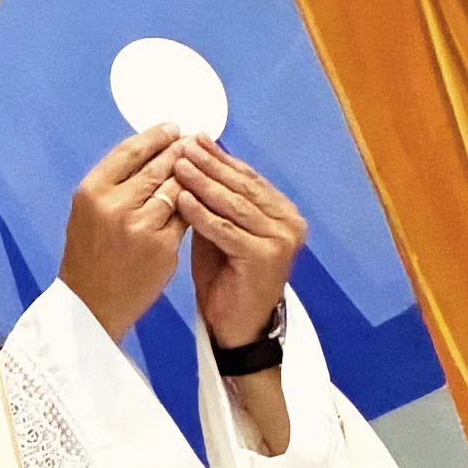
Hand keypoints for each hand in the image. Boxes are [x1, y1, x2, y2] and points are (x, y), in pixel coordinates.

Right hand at [60, 126, 187, 342]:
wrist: (92, 305)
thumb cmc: (90, 255)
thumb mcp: (89, 212)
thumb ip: (116, 183)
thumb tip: (155, 151)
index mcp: (92, 191)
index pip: (129, 151)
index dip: (154, 137)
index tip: (173, 128)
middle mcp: (115, 205)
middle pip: (158, 167)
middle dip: (180, 151)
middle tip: (196, 141)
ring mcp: (141, 226)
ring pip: (177, 189)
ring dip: (192, 175)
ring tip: (204, 166)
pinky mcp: (163, 247)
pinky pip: (186, 217)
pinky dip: (196, 205)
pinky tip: (204, 197)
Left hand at [174, 139, 306, 348]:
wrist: (237, 328)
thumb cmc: (226, 280)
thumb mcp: (221, 232)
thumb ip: (216, 202)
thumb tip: (195, 160)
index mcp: (283, 213)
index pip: (248, 178)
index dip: (220, 158)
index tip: (193, 138)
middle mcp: (289, 223)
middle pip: (242, 186)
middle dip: (210, 164)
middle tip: (183, 144)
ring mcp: (281, 240)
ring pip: (234, 205)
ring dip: (204, 182)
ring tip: (178, 164)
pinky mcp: (266, 258)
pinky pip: (226, 230)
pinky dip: (202, 214)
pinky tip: (182, 199)